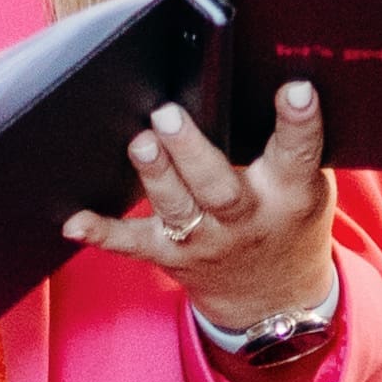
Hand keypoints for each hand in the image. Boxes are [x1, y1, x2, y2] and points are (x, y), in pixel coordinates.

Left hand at [83, 88, 344, 345]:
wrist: (273, 297)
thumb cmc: (288, 222)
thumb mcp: (306, 187)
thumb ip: (289, 149)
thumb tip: (263, 83)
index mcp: (291, 195)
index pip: (299, 153)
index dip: (299, 121)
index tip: (297, 89)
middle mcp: (248, 220)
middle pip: (220, 186)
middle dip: (192, 150)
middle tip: (169, 113)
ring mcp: (206, 240)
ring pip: (178, 208)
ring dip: (156, 175)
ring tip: (140, 142)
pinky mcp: (170, 254)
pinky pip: (132, 244)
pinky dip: (102, 233)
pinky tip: (74, 222)